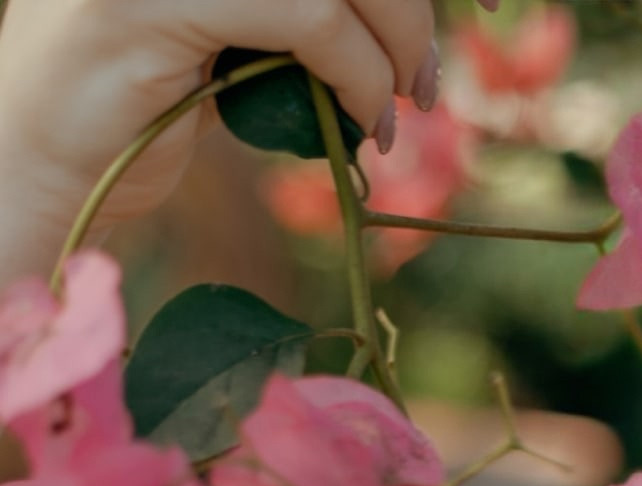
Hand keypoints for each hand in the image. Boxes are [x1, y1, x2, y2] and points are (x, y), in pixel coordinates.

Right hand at [0, 0, 453, 280]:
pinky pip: (307, 17)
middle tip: (426, 80)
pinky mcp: (155, 2)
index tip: (460, 18)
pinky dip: (358, 72)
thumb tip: (405, 19)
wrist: (40, 172)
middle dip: (407, 3)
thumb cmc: (136, 114)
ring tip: (397, 106)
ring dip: (394, 39)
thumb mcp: (234, 45)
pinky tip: (365, 121)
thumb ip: (298, 15)